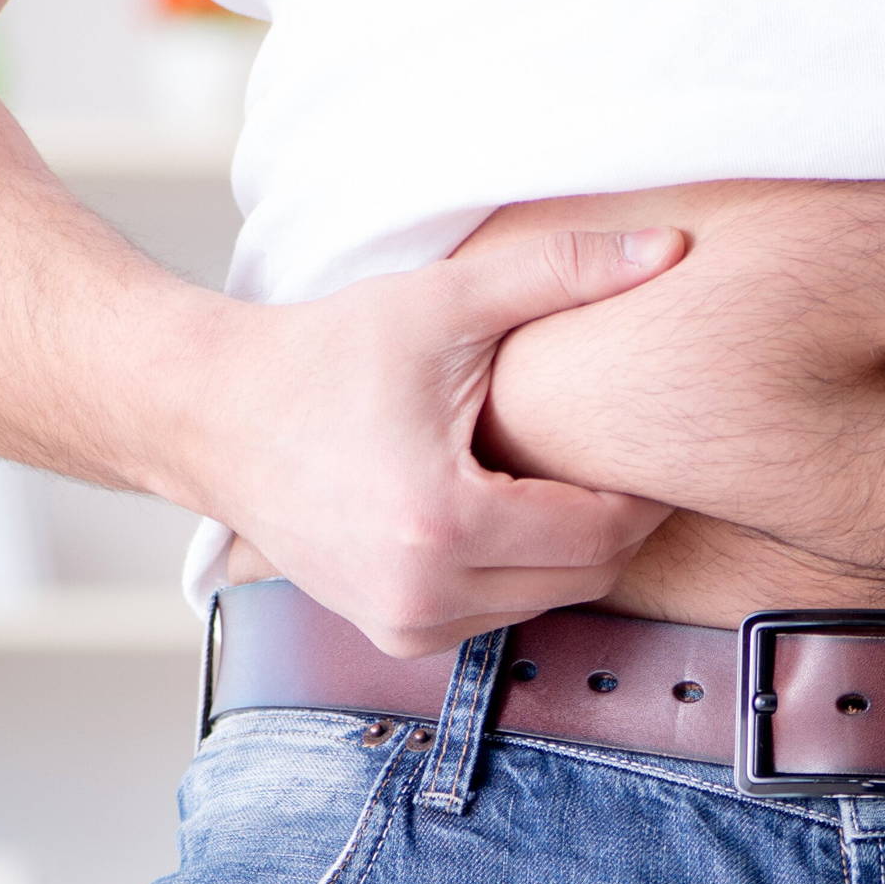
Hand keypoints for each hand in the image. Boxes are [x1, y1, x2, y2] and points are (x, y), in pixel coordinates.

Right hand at [181, 227, 689, 657]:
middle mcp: (422, 595)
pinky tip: (505, 511)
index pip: (603, 532)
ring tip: (557, 477)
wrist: (213, 413)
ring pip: (547, 602)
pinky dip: (519, 572)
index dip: (644, 490)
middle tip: (619, 457)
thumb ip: (562, 272)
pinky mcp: (392, 633)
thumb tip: (671, 250)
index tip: (650, 442)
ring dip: (568, 549)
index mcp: (445, 524)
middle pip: (586, 577)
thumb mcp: (444, 302)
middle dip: (615, 521)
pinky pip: (497, 614)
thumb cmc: (323, 353)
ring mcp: (403, 624)